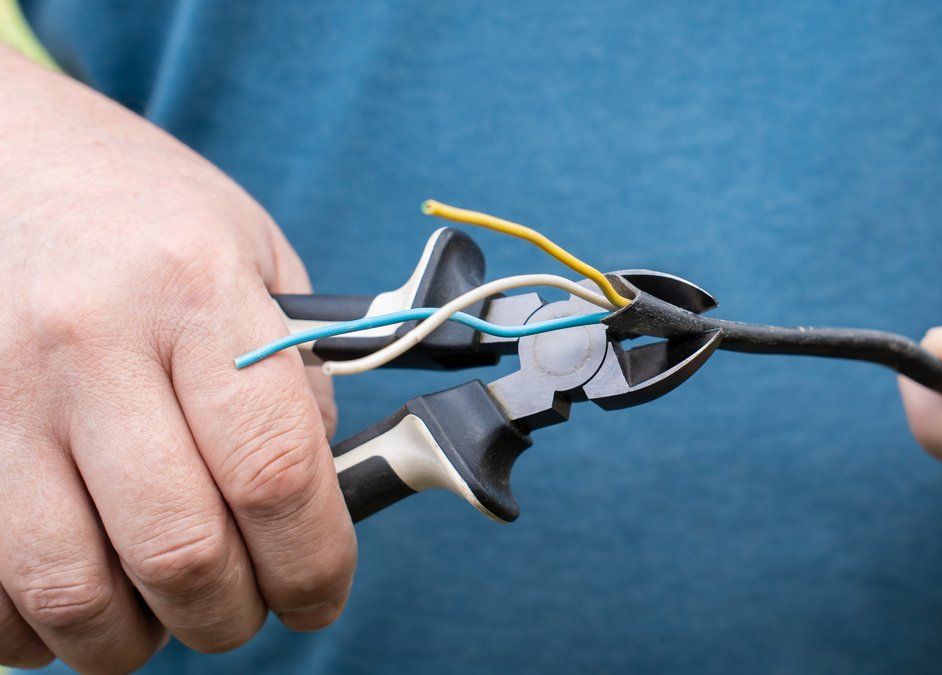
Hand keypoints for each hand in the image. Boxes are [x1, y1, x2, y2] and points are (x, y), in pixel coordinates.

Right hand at [0, 49, 353, 670]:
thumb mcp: (254, 257)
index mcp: (197, 292)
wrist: (5, 153)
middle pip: (179, 550)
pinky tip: (76, 599)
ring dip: (131, 640)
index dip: (312, 563)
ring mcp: (0, 390)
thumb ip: (294, 377)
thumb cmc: (145, 213)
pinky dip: (34, 629)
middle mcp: (93, 343)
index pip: (275, 469)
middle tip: (245, 609)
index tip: (320, 594)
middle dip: (230, 615)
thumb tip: (320, 500)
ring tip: (161, 615)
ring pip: (71, 587)